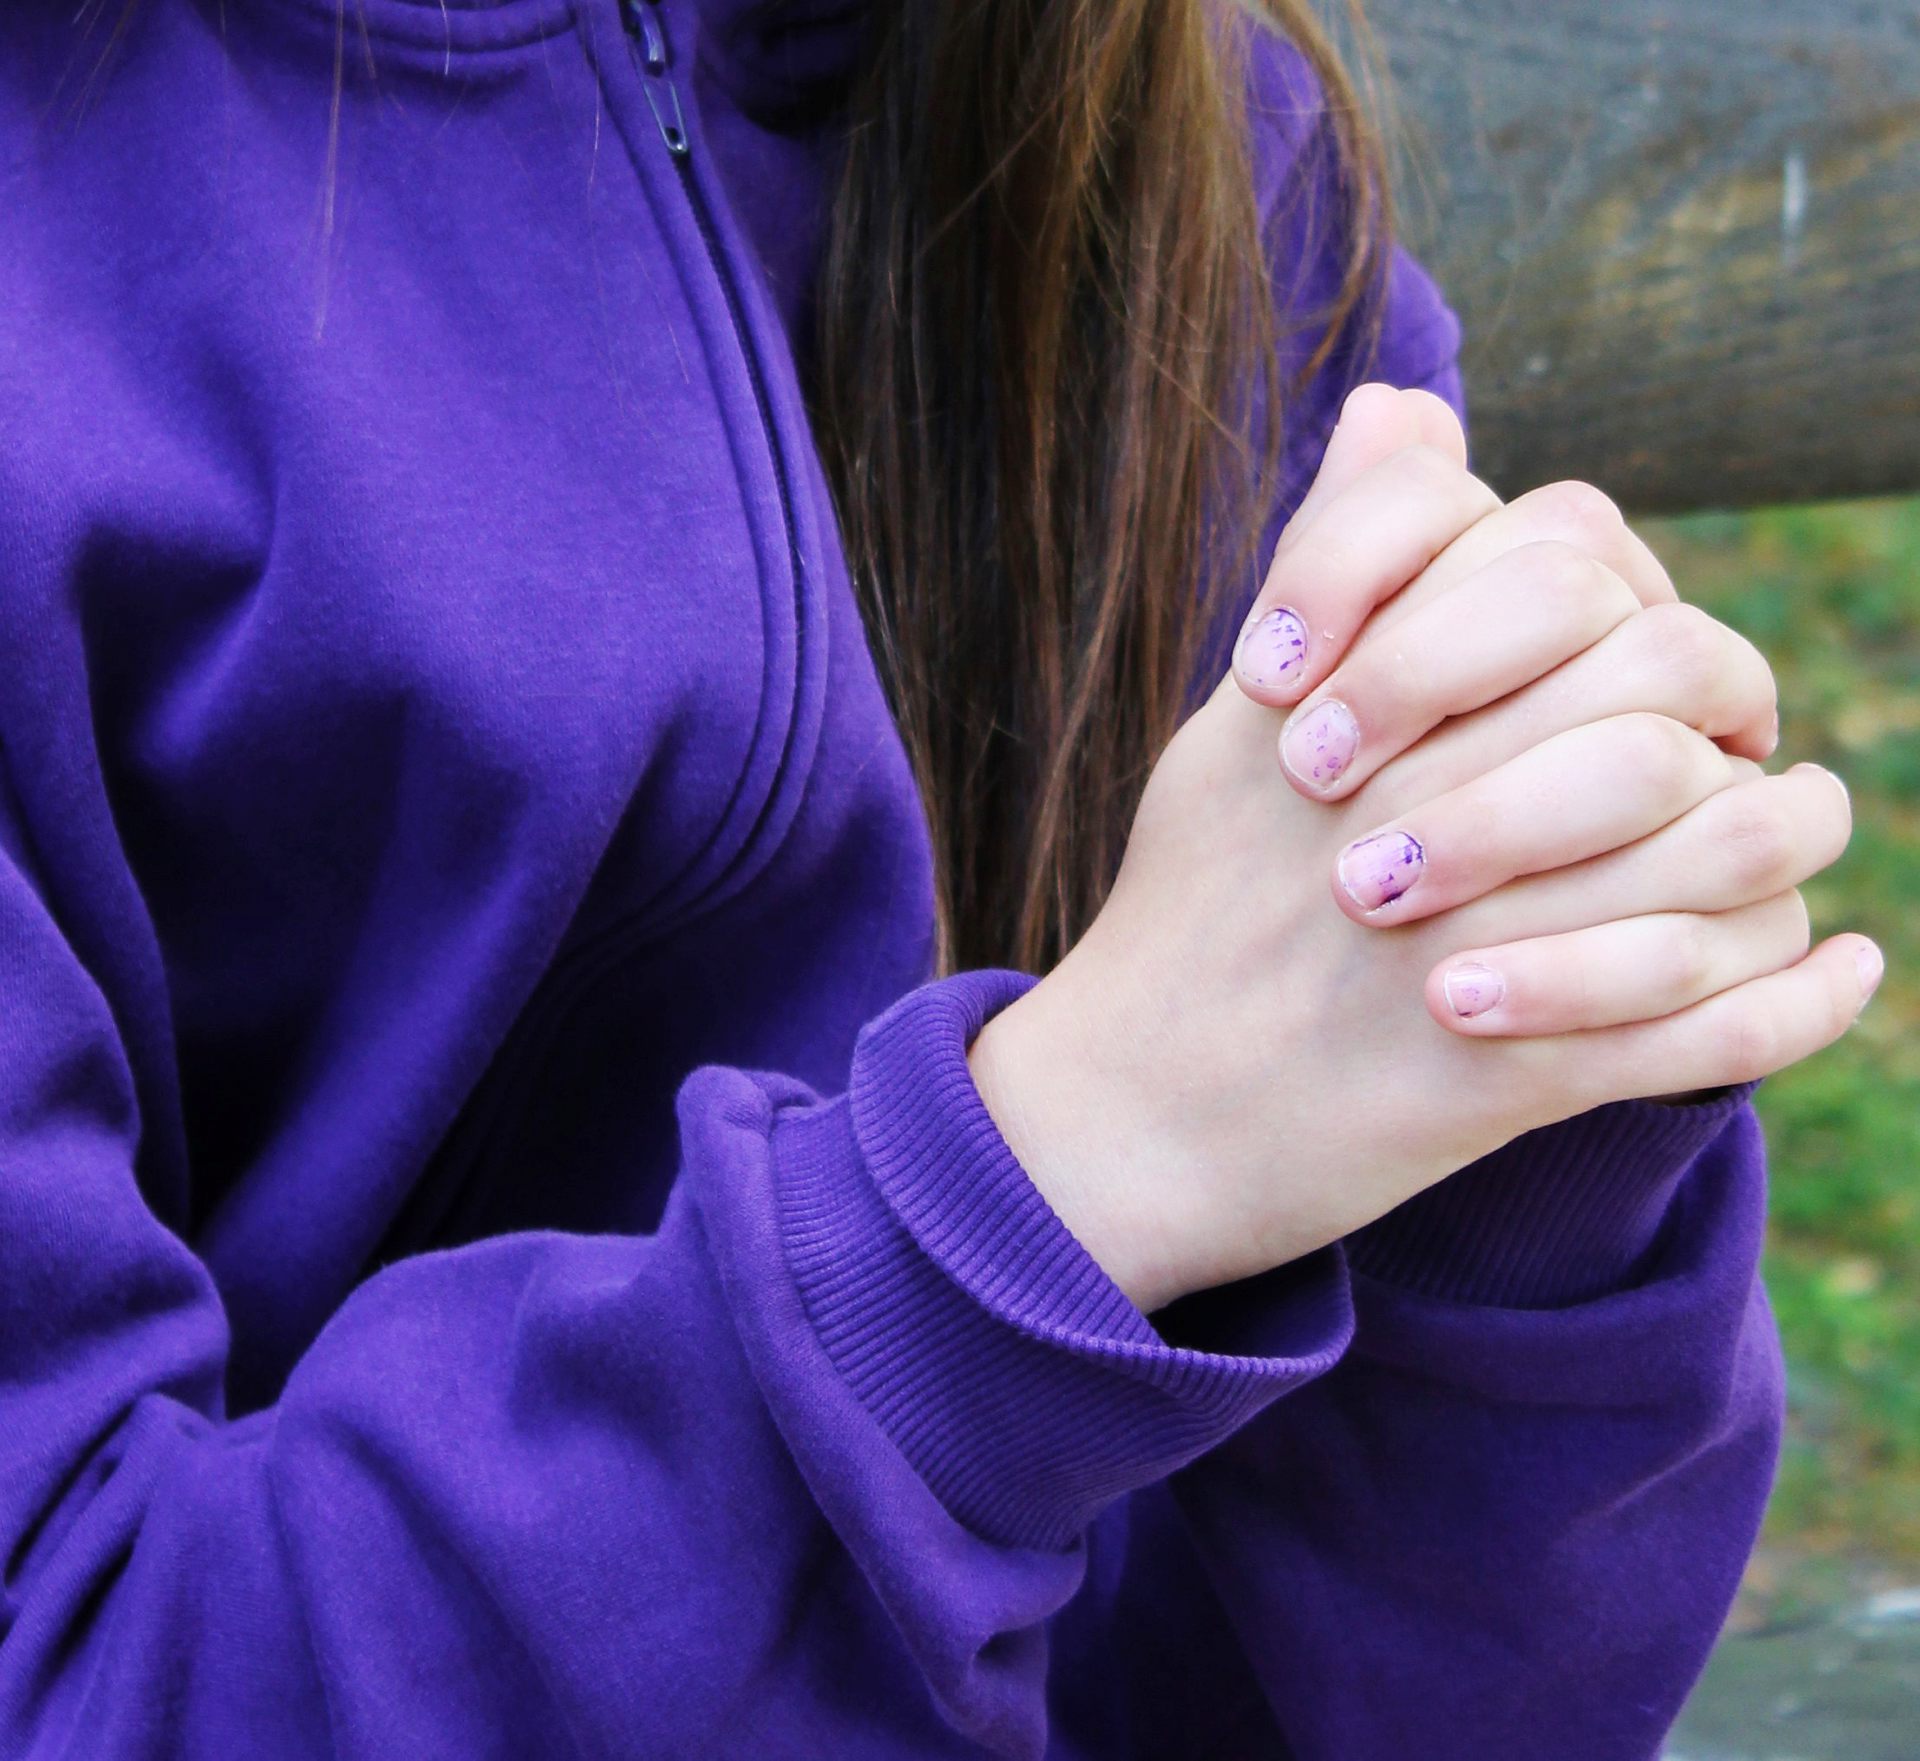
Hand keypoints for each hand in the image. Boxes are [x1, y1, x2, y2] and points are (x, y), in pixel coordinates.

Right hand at [968, 386, 1879, 1312]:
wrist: (1128, 1113)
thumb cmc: (1187, 909)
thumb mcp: (1228, 720)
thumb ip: (1327, 565)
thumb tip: (1406, 404)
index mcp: (1364, 705)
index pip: (1563, 556)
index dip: (1612, 583)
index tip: (1602, 630)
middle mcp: (1436, 804)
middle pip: (1669, 673)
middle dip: (1726, 687)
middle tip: (1717, 729)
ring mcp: (1479, 940)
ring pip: (1727, 846)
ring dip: (1787, 827)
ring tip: (1789, 819)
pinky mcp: (1512, 1081)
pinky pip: (1716, 1030)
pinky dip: (1802, 999)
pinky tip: (1839, 962)